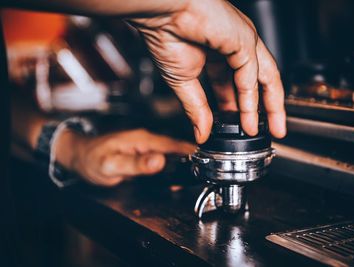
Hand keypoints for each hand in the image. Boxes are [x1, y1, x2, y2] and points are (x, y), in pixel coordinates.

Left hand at [55, 129, 195, 186]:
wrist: (79, 156)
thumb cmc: (91, 159)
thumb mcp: (112, 165)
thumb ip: (136, 164)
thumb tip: (160, 161)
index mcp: (142, 139)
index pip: (173, 144)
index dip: (191, 152)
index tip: (208, 158)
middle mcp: (146, 139)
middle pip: (175, 148)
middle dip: (192, 157)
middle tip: (208, 168)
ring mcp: (144, 145)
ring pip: (170, 153)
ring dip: (184, 161)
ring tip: (198, 171)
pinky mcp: (142, 152)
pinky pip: (162, 157)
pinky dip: (173, 164)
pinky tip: (178, 172)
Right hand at [130, 0, 285, 142]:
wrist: (161, 14)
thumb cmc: (167, 34)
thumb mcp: (183, 83)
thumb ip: (196, 109)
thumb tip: (201, 133)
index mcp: (220, 55)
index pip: (238, 85)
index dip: (242, 108)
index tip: (244, 127)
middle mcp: (235, 48)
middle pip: (259, 82)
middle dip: (266, 108)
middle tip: (272, 131)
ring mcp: (243, 43)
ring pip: (265, 78)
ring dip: (269, 106)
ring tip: (272, 129)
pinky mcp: (244, 41)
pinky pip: (251, 75)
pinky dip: (251, 99)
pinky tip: (249, 117)